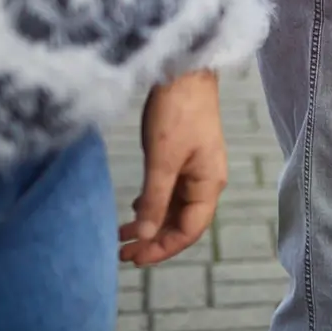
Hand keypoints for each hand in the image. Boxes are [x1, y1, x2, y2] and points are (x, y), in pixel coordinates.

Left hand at [119, 70, 226, 267]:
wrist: (184, 71)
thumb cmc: (176, 113)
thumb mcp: (162, 160)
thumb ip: (155, 200)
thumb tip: (146, 236)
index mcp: (209, 183)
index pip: (190, 230)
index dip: (163, 248)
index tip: (134, 259)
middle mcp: (206, 180)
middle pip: (183, 222)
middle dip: (154, 240)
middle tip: (122, 253)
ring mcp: (196, 168)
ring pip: (175, 208)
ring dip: (151, 223)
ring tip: (122, 236)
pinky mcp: (184, 156)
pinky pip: (170, 191)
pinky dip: (152, 204)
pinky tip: (135, 209)